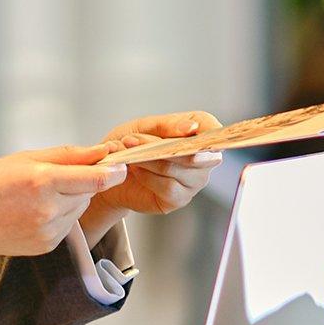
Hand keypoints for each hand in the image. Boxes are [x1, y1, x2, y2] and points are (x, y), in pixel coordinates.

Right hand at [0, 146, 125, 286]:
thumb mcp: (23, 158)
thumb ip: (66, 155)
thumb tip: (101, 151)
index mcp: (42, 181)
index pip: (96, 179)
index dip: (113, 171)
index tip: (121, 165)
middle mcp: (48, 209)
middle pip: (88, 192)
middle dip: (83, 182)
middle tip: (53, 176)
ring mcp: (47, 232)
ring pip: (78, 209)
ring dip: (70, 198)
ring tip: (36, 195)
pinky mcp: (46, 246)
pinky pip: (66, 224)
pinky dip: (58, 215)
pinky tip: (31, 212)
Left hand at [80, 112, 220, 239]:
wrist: (110, 171)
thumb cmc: (131, 145)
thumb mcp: (144, 126)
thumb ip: (168, 125)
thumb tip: (191, 128)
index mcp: (198, 133)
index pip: (212, 129)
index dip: (206, 129)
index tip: (190, 129)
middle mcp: (203, 159)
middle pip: (193, 153)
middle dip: (159, 146)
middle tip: (131, 140)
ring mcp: (194, 182)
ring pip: (176, 169)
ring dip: (148, 161)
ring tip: (127, 154)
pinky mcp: (179, 199)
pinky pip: (168, 188)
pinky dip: (147, 177)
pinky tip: (136, 171)